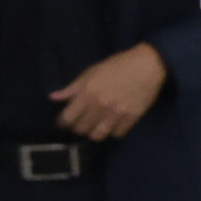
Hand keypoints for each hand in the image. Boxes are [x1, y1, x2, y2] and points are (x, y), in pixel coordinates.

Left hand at [52, 42, 168, 140]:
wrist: (147, 65)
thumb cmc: (117, 65)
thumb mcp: (91, 72)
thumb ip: (72, 88)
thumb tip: (53, 97)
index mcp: (87, 93)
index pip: (67, 118)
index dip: (62, 123)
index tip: (64, 122)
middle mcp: (99, 105)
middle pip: (81, 129)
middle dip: (78, 128)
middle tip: (81, 123)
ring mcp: (116, 113)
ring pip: (98, 135)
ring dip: (94, 133)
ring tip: (95, 127)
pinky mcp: (132, 117)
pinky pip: (117, 134)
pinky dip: (113, 132)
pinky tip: (112, 125)